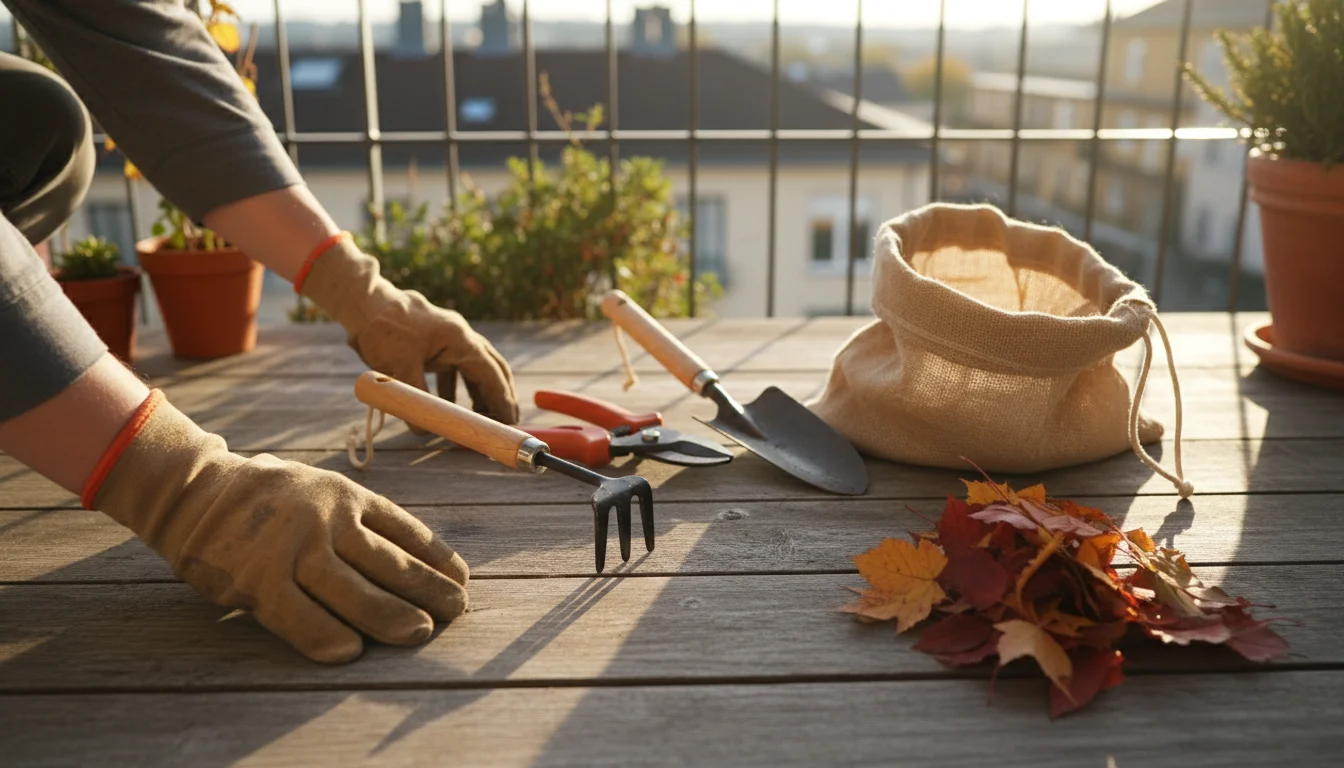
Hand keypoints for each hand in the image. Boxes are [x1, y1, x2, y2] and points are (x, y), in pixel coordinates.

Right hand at [87, 391, 468, 662]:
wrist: (195, 492)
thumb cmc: (269, 498)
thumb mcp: (321, 489)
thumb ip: (360, 517)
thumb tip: (415, 556)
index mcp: (348, 495)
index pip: (405, 530)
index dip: (436, 557)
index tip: (461, 579)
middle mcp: (327, 519)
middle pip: (389, 564)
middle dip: (427, 591)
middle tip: (455, 611)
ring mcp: (293, 549)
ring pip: (355, 591)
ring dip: (392, 616)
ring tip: (419, 632)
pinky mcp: (258, 579)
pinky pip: (299, 615)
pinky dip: (326, 635)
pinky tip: (351, 650)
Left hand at [299, 235, 519, 424]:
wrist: (365, 302)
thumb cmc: (383, 330)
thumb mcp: (398, 368)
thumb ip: (414, 400)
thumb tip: (422, 431)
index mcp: (459, 339)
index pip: (490, 373)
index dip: (501, 398)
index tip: (509, 420)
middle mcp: (461, 336)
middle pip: (492, 367)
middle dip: (500, 394)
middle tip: (506, 419)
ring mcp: (450, 338)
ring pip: (475, 367)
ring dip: (480, 391)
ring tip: (482, 415)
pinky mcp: (437, 342)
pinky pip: (456, 367)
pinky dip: (457, 387)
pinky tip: (450, 403)